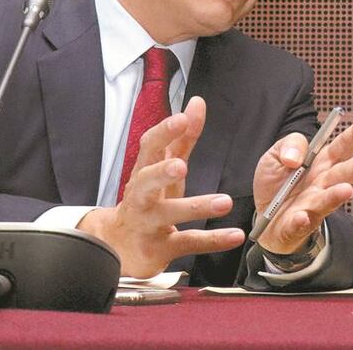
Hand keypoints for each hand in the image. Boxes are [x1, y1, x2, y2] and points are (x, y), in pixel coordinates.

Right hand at [78, 96, 245, 277]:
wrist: (119, 246)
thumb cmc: (146, 200)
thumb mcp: (163, 168)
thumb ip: (182, 138)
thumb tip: (197, 104)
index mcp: (144, 172)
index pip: (149, 148)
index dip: (164, 133)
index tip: (181, 119)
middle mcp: (142, 197)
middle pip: (145, 181)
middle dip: (161, 173)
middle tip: (179, 166)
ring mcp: (149, 223)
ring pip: (168, 214)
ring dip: (196, 207)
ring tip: (224, 202)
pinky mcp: (159, 248)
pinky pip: (187, 242)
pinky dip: (212, 240)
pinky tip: (234, 235)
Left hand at [252, 113, 352, 253]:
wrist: (263, 217)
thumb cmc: (276, 182)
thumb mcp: (276, 154)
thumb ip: (289, 145)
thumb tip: (294, 158)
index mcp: (321, 162)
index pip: (342, 146)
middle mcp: (323, 184)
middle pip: (343, 173)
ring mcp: (313, 205)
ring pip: (328, 200)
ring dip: (337, 196)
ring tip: (347, 190)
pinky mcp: (298, 225)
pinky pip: (300, 223)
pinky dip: (301, 221)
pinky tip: (302, 217)